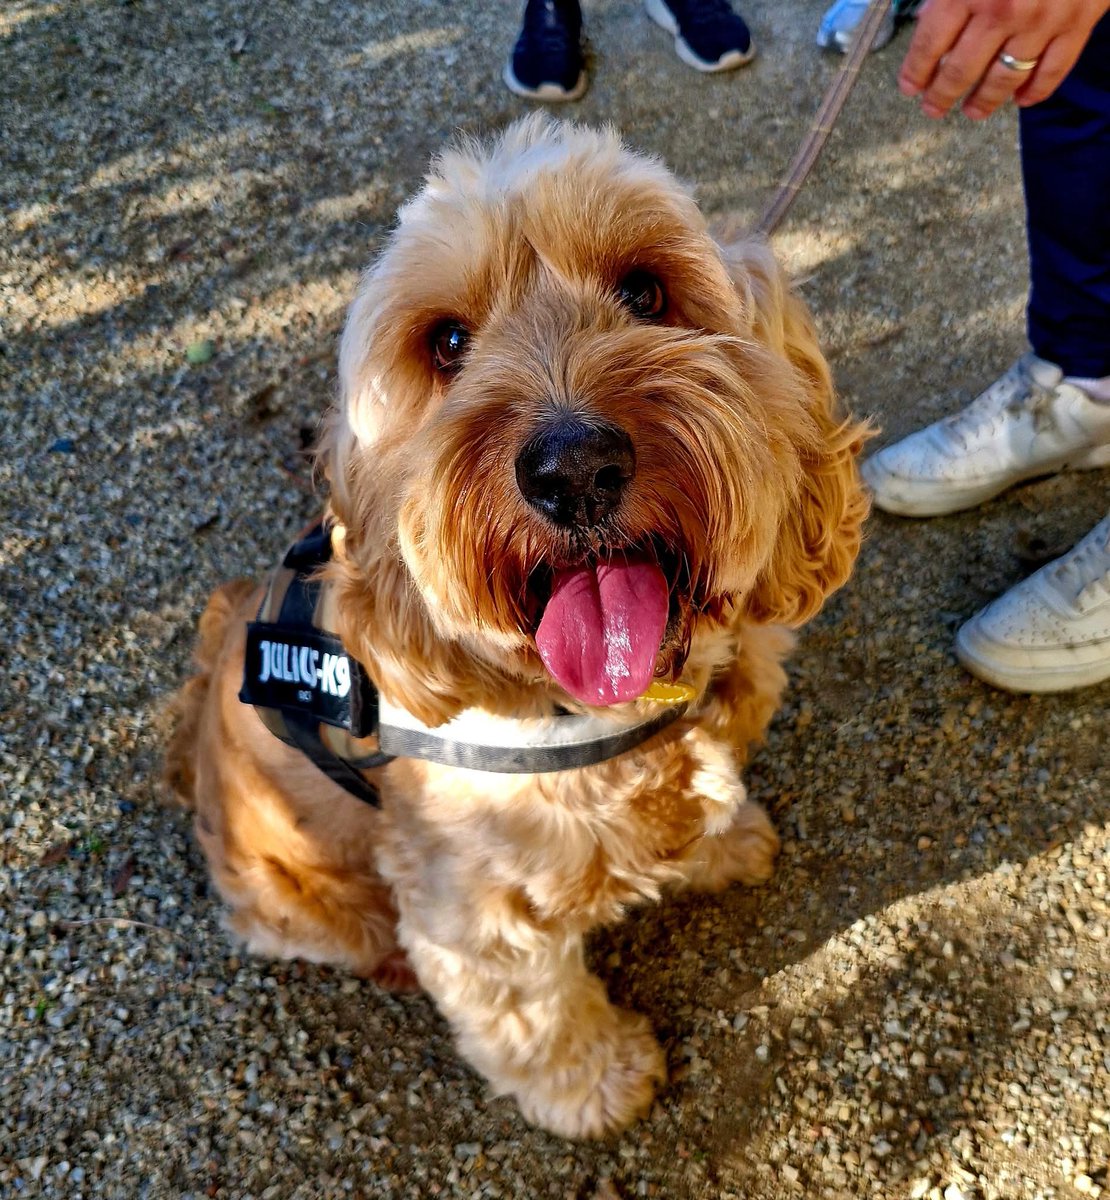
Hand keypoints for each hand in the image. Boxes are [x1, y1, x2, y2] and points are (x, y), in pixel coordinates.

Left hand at [898, 0, 1109, 119]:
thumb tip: (928, 18)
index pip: (930, 44)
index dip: (915, 71)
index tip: (910, 87)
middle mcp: (1002, 10)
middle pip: (961, 71)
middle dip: (942, 96)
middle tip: (933, 108)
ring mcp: (1042, 20)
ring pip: (1004, 79)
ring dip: (984, 101)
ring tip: (973, 111)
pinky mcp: (1078, 21)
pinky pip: (1053, 70)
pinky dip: (1036, 91)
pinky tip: (1022, 100)